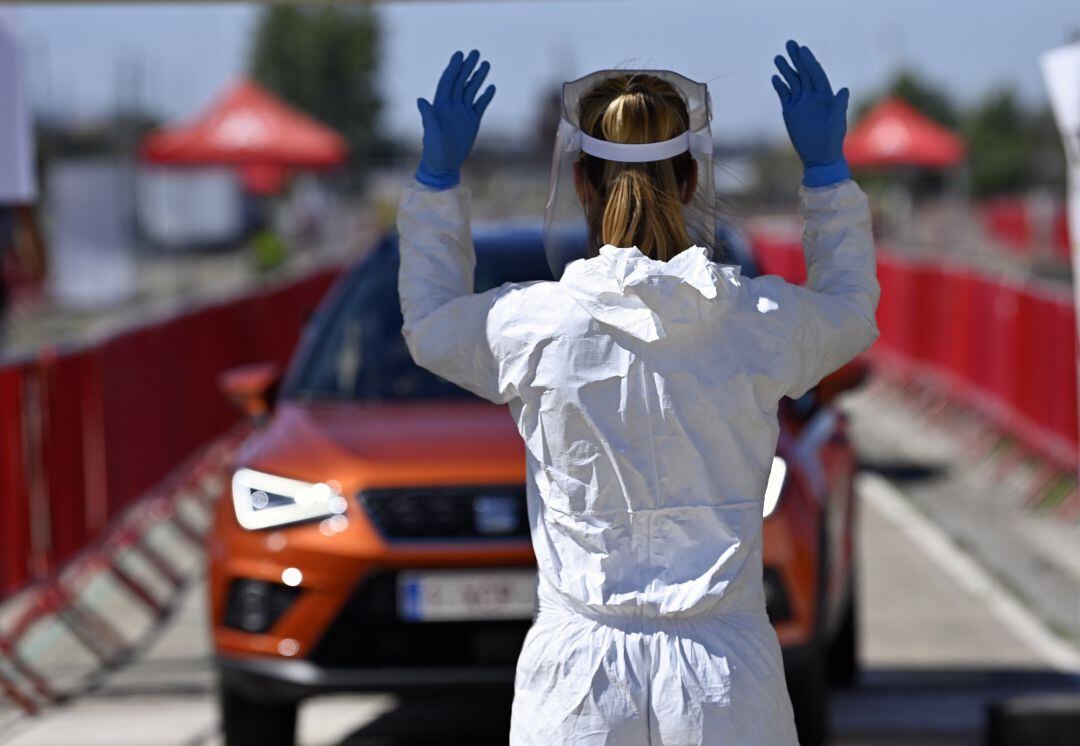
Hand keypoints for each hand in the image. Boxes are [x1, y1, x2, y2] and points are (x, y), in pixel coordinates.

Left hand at [416, 50, 495, 189]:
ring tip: (486, 64)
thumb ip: (428, 116)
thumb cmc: (433, 150)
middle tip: (475, 52)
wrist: (444, 165)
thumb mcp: (431, 133)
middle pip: (461, 82)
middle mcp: (452, 106)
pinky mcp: (472, 122)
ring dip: (478, 77)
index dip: (453, 68)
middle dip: (468, 67)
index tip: (460, 55)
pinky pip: (480, 105)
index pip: (448, 82)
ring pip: (471, 90)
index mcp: (441, 105)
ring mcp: (462, 113)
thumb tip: (420, 100)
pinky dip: (485, 96)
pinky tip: (491, 87)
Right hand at [771, 40, 850, 186]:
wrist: (819, 156)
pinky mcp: (791, 111)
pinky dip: (780, 86)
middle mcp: (813, 96)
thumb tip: (844, 90)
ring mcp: (801, 103)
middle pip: (803, 73)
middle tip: (789, 43)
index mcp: (825, 95)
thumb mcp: (836, 124)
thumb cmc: (831, 141)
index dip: (809, 61)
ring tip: (778, 58)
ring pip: (792, 82)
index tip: (802, 50)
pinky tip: (775, 78)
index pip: (816, 74)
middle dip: (796, 59)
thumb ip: (839, 106)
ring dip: (785, 70)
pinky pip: (785, 95)